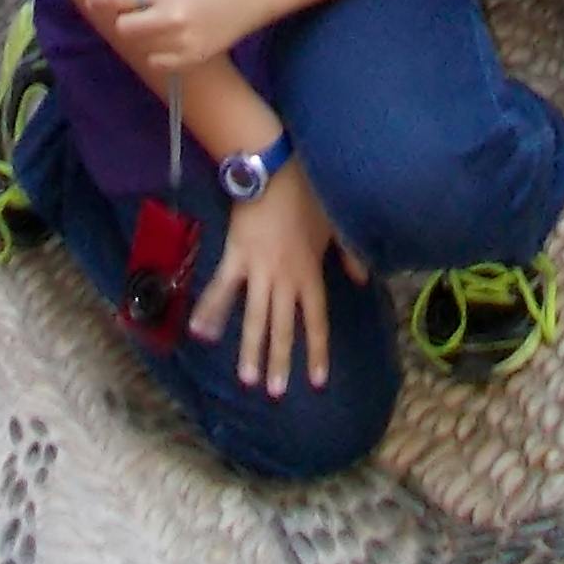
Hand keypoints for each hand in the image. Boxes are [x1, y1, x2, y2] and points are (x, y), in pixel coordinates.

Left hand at [81, 0, 270, 83]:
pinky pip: (158, 62)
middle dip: (124, 18)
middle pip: (125, 28)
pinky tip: (168, 37)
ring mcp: (185, 42)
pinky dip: (157, 52)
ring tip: (155, 21)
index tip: (94, 1)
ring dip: (140, 35)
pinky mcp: (194, 58)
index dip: (102, 0)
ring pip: (140, 47)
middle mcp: (174, 18)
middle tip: (134, 10)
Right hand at [190, 160, 348, 399]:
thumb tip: (362, 282)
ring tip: (246, 380)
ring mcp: (258, 271)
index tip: (316, 381)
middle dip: (279, 361)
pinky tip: (200, 332)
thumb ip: (351, 255)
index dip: (316, 351)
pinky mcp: (235, 257)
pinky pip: (221, 289)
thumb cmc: (309, 196)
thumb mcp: (336, 226)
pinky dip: (210, 310)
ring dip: (250, 350)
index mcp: (310, 274)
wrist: (275, 170)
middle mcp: (285, 280)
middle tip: (275, 392)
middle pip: (282, 327)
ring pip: (254, 317)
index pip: (315, 321)